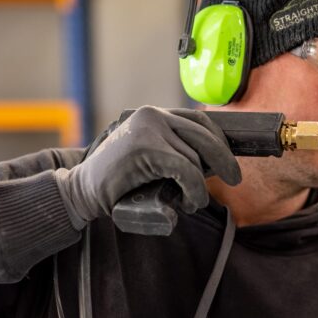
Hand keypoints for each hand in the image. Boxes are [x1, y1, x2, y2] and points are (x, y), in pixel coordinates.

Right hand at [55, 106, 240, 224]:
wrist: (83, 191)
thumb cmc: (120, 182)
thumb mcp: (151, 159)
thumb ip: (175, 151)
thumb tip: (216, 161)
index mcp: (154, 114)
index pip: (199, 120)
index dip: (219, 140)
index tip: (230, 159)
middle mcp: (153, 114)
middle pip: (204, 134)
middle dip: (223, 158)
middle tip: (235, 179)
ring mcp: (149, 129)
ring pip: (196, 158)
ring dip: (200, 186)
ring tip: (192, 202)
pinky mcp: (146, 148)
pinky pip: (186, 170)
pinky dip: (194, 190)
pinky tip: (189, 202)